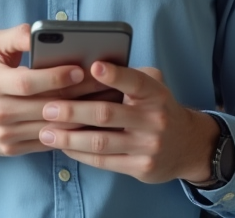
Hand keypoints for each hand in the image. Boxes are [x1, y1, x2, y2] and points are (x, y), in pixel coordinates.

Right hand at [0, 24, 108, 172]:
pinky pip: (48, 142)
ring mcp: (5, 133)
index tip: (80, 69)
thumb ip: (16, 36)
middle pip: (46, 105)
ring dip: (81, 116)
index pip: (28, 82)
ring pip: (52, 126)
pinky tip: (89, 121)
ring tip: (105, 102)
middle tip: (105, 85)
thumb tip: (39, 31)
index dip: (56, 76)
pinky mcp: (12, 148)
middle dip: (79, 95)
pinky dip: (71, 132)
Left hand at [37, 62, 221, 184]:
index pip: (134, 81)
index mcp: (155, 94)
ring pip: (101, 141)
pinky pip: (104, 161)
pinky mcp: (141, 168)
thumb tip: (89, 67)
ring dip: (69, 138)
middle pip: (106, 114)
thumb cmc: (158, 108)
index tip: (92, 66)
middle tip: (48, 107)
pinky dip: (80, 153)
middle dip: (73, 111)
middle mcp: (154, 120)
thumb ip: (129, 77)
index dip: (114, 74)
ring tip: (46, 132)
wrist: (188, 146)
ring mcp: (148, 146)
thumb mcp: (154, 87)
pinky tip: (63, 146)